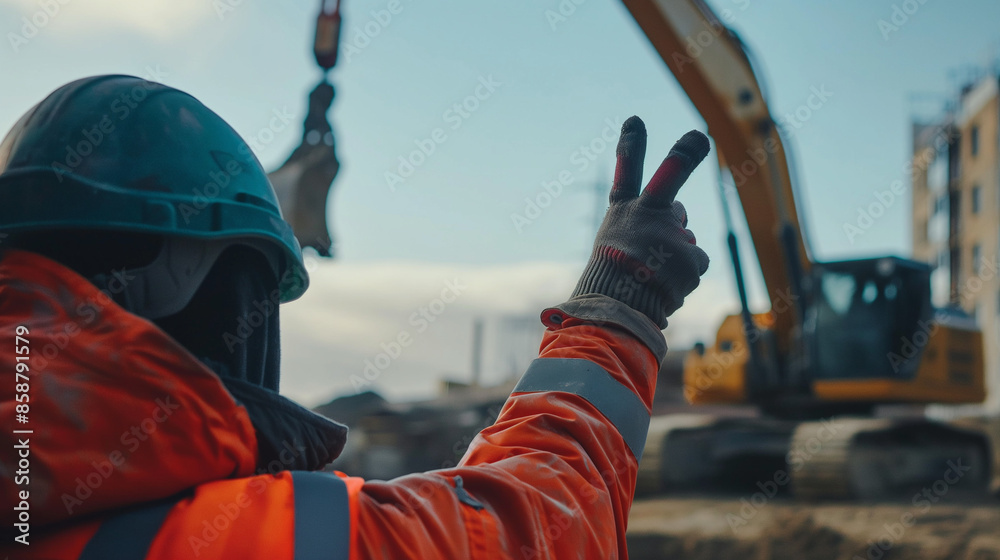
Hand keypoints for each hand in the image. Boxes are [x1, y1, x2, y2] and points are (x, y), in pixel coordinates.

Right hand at [571, 116, 709, 327]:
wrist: (617, 309)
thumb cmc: (611, 281)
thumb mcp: (616, 247)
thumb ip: (648, 226)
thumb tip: (685, 222)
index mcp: (624, 213)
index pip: (626, 174)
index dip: (631, 145)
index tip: (635, 120)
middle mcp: (648, 216)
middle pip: (670, 177)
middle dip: (685, 154)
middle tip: (698, 137)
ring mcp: (672, 234)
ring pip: (685, 240)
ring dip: (677, 256)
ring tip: (652, 278)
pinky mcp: (692, 256)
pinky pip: (696, 264)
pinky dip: (685, 277)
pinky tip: (666, 288)